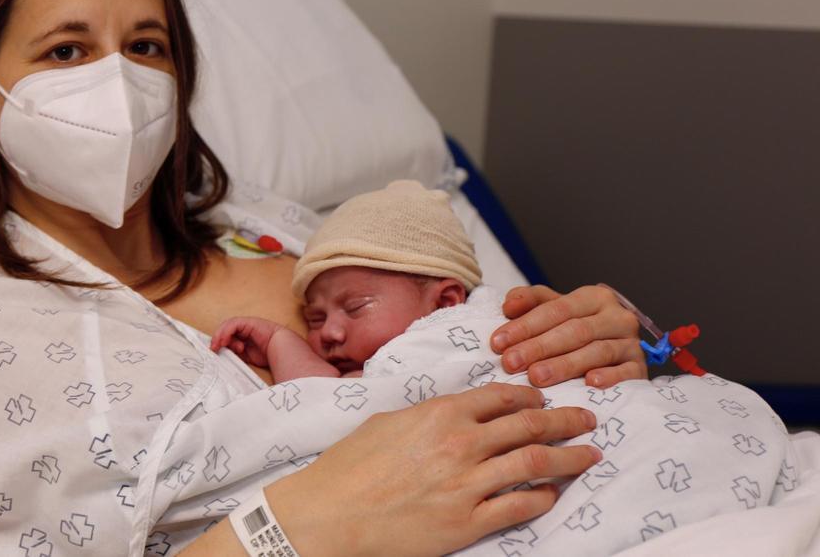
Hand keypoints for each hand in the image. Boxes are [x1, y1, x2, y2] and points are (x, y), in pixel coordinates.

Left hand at [210, 316, 283, 368]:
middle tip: (213, 349)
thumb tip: (222, 354)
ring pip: (227, 326)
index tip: (213, 351)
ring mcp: (246, 325)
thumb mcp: (246, 356)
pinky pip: (233, 324)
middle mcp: (243, 330)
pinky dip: (226, 332)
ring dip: (220, 336)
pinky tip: (225, 340)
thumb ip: (235, 353)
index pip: (226, 337)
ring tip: (218, 345)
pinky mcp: (247, 322)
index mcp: (243, 338)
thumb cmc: (267, 354)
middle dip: (217, 339)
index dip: (218, 342)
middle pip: (225, 331)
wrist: (281, 349)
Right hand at [265, 384, 599, 556]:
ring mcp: (467, 484)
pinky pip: (519, 506)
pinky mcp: (467, 522)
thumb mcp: (385, 423)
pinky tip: (552, 494)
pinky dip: (542, 497)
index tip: (545, 398)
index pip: (502, 396)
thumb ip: (425, 415)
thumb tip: (448, 412)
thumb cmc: (347, 468)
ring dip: (570, 458)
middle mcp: (460, 443)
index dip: (531, 396)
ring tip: (589, 456)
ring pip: (536, 463)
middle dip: (567, 420)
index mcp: (439, 413)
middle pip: (531, 425)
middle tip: (587, 420)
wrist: (329, 514)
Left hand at [490, 285, 644, 387]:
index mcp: (594, 297)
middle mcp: (617, 317)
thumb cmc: (575, 329)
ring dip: (565, 365)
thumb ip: (530, 302)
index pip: (556, 309)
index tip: (497, 342)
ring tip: (536, 376)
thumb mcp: (553, 311)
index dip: (525, 325)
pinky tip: (589, 384)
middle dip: (538, 347)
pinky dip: (609, 377)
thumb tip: (509, 305)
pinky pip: (627, 372)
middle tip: (510, 362)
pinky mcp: (640, 369)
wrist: (615, 352)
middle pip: (575, 330)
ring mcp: (631, 343)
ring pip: (596, 352)